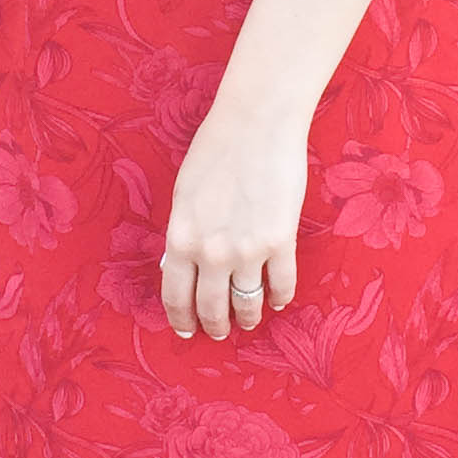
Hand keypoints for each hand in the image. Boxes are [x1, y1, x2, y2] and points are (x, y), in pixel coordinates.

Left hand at [161, 100, 306, 340]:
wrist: (256, 125)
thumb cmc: (215, 151)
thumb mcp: (183, 196)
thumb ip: (183, 234)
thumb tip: (180, 265)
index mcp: (181, 239)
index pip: (176, 295)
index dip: (181, 319)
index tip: (186, 330)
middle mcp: (211, 253)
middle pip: (212, 307)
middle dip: (215, 326)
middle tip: (218, 333)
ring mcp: (248, 250)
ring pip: (248, 303)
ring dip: (248, 317)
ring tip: (250, 321)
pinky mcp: (281, 242)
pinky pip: (282, 284)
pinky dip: (281, 298)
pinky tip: (279, 301)